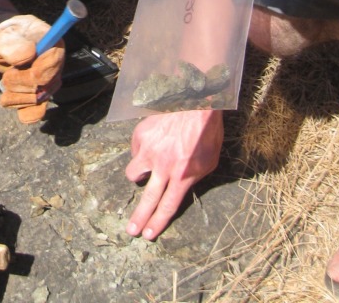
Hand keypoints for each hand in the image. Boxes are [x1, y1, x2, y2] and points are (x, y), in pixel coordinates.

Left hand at [0, 15, 64, 123]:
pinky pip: (38, 110)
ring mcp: (50, 79)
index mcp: (52, 44)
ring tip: (4, 91)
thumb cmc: (3, 37)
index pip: (52, 65)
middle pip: (44, 86)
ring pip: (39, 99)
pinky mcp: (42, 92)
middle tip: (5, 78)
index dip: (32, 75)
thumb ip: (13, 45)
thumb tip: (29, 54)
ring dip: (18, 99)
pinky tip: (16, 108)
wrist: (0, 45)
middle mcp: (55, 63)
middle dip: (20, 87)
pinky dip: (25, 111)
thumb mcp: (2, 37)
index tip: (10, 73)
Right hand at [124, 109, 223, 239]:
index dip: (157, 223)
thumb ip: (193, 178)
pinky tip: (155, 141)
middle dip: (138, 217)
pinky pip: (136, 149)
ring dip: (138, 174)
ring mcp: (150, 150)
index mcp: (183, 176)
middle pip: (148, 199)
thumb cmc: (207, 133)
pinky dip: (143, 150)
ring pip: (133, 172)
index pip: (167, 206)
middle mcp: (164, 166)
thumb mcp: (208, 162)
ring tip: (147, 167)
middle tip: (130, 230)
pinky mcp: (141, 134)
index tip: (147, 235)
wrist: (196, 102)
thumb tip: (180, 189)